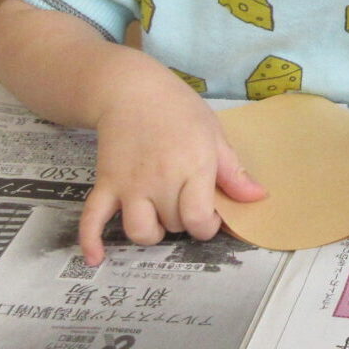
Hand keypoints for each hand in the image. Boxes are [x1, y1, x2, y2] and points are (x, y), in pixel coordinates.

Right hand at [80, 70, 263, 265]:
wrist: (130, 90)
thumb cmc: (179, 109)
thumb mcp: (214, 134)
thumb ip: (233, 171)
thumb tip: (258, 198)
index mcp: (192, 168)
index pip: (199, 219)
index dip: (208, 226)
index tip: (209, 214)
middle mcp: (160, 181)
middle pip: (173, 226)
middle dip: (183, 222)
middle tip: (185, 201)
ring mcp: (129, 185)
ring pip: (139, 231)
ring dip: (152, 232)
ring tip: (159, 216)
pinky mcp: (104, 184)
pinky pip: (92, 219)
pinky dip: (90, 241)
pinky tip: (95, 258)